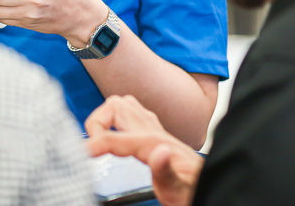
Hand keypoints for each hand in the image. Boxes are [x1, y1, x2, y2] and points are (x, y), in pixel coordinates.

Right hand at [85, 95, 201, 205]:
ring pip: (122, 105)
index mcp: (155, 144)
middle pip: (115, 106)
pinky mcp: (155, 133)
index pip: (114, 138)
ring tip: (98, 141)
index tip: (80, 156)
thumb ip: (167, 171)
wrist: (214, 186)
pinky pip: (129, 115)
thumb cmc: (195, 190)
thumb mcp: (181, 190)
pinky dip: (114, 121)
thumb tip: (158, 151)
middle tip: (91, 147)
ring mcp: (155, 129)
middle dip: (96, 122)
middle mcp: (154, 131)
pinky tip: (114, 137)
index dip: (92, 145)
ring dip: (105, 118)